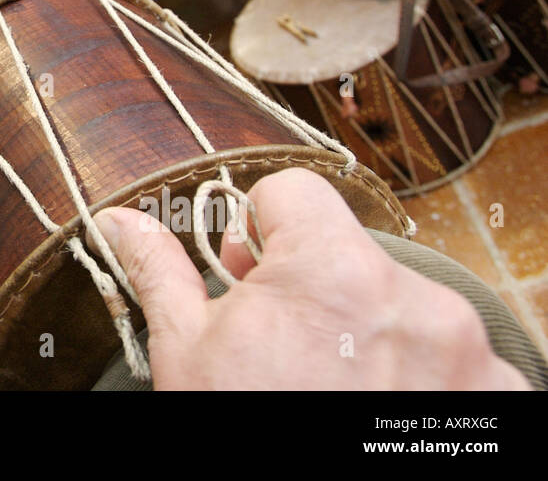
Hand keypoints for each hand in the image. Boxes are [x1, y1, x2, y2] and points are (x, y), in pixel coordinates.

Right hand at [90, 168, 529, 389]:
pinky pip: (454, 355)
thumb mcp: (190, 354)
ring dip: (368, 330)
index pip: (294, 191)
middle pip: (349, 250)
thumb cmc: (244, 430)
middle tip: (281, 342)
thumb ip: (163, 271)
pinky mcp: (497, 391)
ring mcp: (464, 348)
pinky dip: (421, 375)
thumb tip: (124, 221)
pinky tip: (378, 408)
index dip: (258, 227)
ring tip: (330, 383)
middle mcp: (412, 297)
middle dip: (313, 287)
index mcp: (329, 269)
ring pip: (400, 302)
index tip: (249, 274)